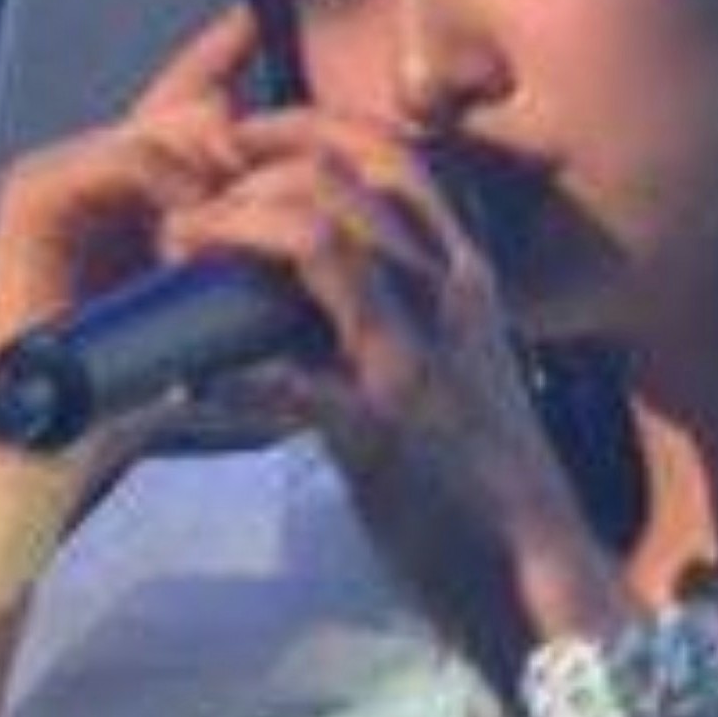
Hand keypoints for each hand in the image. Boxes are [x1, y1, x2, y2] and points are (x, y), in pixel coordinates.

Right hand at [0, 4, 260, 621]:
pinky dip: (166, 186)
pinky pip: (120, 157)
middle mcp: (97, 171)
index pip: (189, 106)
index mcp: (139, 195)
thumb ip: (266, 272)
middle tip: (276, 174)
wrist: (57, 442)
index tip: (264, 11)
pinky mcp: (32, 195)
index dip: (224, 57)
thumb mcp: (226, 320)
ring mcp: (61, 176)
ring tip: (240, 221)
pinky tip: (192, 225)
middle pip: (185, 105)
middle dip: (245, 132)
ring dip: (214, 170)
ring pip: (164, 130)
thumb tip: (350, 242)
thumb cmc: (142, 392)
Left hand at [158, 105, 617, 675]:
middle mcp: (448, 299)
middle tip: (181, 199)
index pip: (389, 156)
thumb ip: (382, 328)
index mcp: (463, 281)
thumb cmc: (483, 492)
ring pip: (316, 240)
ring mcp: (418, 358)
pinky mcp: (385, 430)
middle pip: (339, 178)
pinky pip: (286, 374)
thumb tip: (292, 305)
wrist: (540, 586)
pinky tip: (187, 385)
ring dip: (231, 230)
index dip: (302, 130)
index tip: (236, 141)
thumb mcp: (446, 379)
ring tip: (177, 248)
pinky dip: (227, 371)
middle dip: (244, 172)